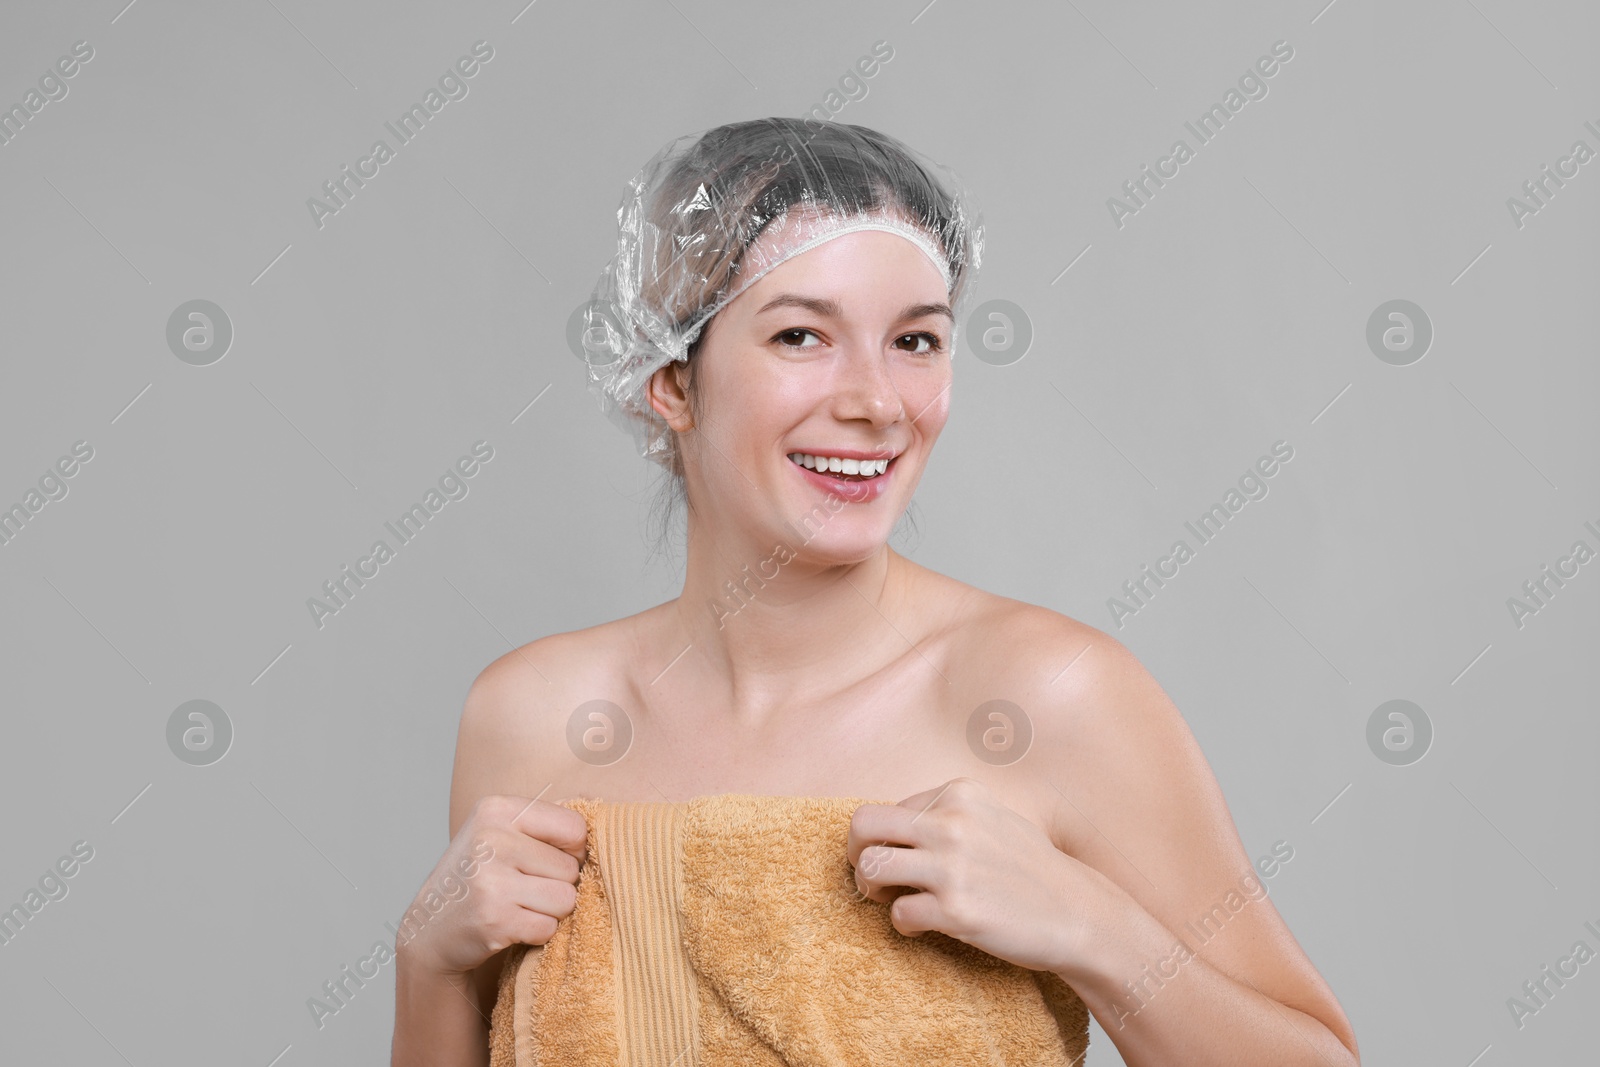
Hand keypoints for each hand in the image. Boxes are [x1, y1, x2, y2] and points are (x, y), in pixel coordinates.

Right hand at [398, 794, 587, 977]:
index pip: (574, 827)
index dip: (574, 850)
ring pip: (565, 899)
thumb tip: (610, 834)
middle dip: (557, 885)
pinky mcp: (494, 920)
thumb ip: (545, 827)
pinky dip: (536, 933)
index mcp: (497, 809)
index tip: (549, 860)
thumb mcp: (500, 833)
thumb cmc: (479, 876)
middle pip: (571, 868)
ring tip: (518, 906)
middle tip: (522, 889)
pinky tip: (510, 925)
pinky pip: (548, 928)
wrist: (430, 928)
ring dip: (549, 911)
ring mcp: (491, 881)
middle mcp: (491, 839)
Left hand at [847, 777, 1107, 973]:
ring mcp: (953, 867)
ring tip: (888, 897)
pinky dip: (902, 923)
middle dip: (855, 851)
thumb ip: (948, 813)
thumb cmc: (1031, 868)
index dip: (888, 837)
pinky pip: (898, 914)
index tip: (900, 857)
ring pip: (869, 867)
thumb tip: (896, 823)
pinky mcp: (956, 910)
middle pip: (863, 825)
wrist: (1077, 913)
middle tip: (869, 872)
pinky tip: (922, 925)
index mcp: (960, 794)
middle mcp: (952, 823)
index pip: (891, 808)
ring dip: (869, 887)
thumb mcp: (993, 818)